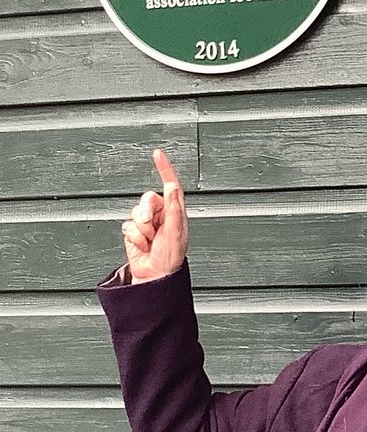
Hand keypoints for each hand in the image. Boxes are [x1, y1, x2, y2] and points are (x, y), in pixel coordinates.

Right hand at [121, 149, 188, 282]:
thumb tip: (172, 187)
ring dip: (140, 228)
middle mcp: (161, 215)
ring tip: (149, 241)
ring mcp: (146, 224)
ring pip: (134, 213)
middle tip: (150, 226)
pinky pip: (127, 226)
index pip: (170, 185)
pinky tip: (142, 246)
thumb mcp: (175, 231)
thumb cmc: (170, 257)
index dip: (164, 169)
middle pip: (147, 199)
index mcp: (175, 212)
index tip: (157, 154)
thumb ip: (172, 208)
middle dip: (145, 212)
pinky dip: (133, 237)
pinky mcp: (133, 233)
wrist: (155, 276)